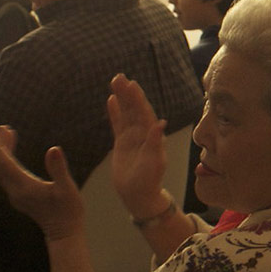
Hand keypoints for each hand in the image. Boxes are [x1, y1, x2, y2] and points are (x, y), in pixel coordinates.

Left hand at [0, 126, 84, 241]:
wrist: (64, 232)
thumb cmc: (68, 211)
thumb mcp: (67, 189)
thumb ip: (59, 169)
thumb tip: (53, 149)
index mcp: (24, 187)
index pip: (5, 163)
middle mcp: (15, 191)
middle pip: (0, 165)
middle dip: (0, 146)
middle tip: (3, 128)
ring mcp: (15, 195)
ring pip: (2, 170)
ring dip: (3, 153)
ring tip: (9, 135)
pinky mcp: (19, 197)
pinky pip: (6, 175)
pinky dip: (7, 162)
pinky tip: (12, 155)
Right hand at [106, 73, 169, 218]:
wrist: (139, 194)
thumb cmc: (149, 180)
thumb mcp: (154, 161)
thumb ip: (155, 142)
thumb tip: (160, 122)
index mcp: (152, 135)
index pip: (144, 112)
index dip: (138, 98)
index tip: (131, 84)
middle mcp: (143, 133)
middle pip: (134, 108)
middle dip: (127, 93)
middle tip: (119, 77)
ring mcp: (132, 137)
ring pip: (126, 113)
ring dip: (121, 98)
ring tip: (114, 82)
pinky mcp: (122, 143)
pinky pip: (117, 123)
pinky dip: (115, 112)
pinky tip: (110, 100)